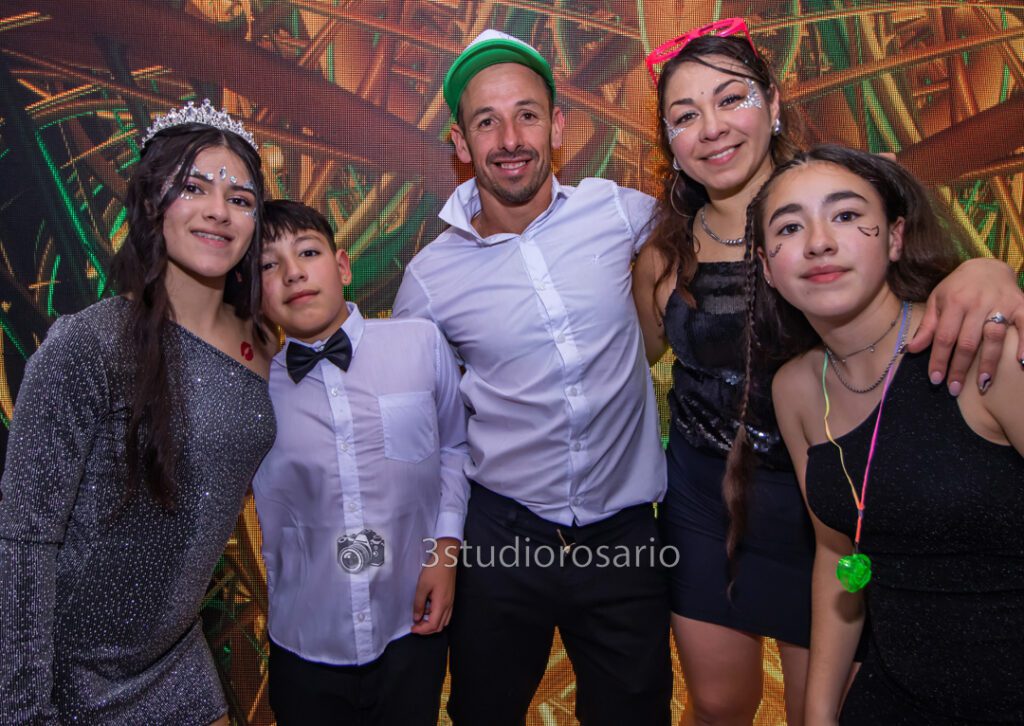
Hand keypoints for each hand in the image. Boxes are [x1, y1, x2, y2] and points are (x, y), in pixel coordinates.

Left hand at [411, 537, 458, 634]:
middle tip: (415, 625)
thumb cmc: (435, 569)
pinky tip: (428, 608)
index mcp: (441, 604)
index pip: (433, 625)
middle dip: (426, 629)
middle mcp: (448, 605)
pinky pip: (445, 613)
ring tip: (421, 617)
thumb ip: (419, 604)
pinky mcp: (450, 598)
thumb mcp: (422, 586)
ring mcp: (450, 602)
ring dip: (431, 623)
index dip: (422, 630)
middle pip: (439, 626)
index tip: (412, 628)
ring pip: (443, 621)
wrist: (446, 558)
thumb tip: (417, 617)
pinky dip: (436, 616)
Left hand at [907, 258, 1023, 393]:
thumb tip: (911, 349)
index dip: (939, 359)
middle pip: (967, 341)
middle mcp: (977, 303)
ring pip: (994, 337)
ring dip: (989, 362)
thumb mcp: (937, 301)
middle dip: (960, 367)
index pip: (944, 337)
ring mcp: (1001, 304)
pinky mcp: (1022, 305)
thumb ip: (927, 326)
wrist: (988, 267)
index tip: (935, 379)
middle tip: (954, 389)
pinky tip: (1022, 362)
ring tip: (983, 384)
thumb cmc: (958, 288)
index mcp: (954, 302)